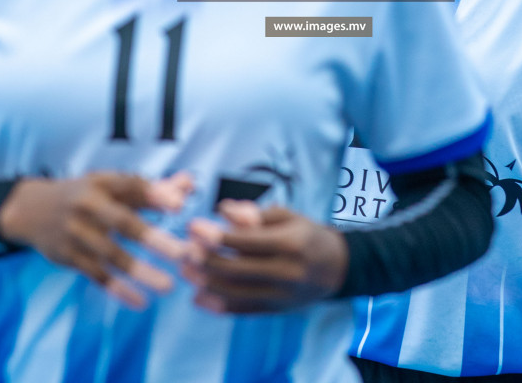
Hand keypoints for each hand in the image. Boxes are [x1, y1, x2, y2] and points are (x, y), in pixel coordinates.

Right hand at [0, 171, 193, 308]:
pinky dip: (118, 289)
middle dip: (153, 238)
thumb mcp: (110, 186)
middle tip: (184, 254)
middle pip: (123, 222)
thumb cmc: (85, 195)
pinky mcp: (67, 256)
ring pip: (111, 255)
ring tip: (168, 286)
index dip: (155, 195)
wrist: (31, 210)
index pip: (131, 186)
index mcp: (101, 183)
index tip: (181, 205)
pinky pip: (96, 275)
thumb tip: (189, 187)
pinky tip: (141, 301)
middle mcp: (87, 206)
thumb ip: (151, 189)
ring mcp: (75, 233)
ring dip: (140, 272)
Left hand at [182, 201, 348, 313]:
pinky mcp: (277, 310)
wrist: (338, 268)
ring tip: (185, 271)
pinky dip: (218, 306)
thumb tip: (222, 211)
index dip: (216, 235)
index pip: (246, 241)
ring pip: (236, 293)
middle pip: (237, 270)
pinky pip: (244, 311)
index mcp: (290, 243)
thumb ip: (255, 214)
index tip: (192, 226)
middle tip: (182, 251)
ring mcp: (282, 295)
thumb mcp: (287, 216)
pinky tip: (198, 297)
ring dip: (206, 284)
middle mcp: (286, 272)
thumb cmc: (308, 235)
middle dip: (205, 261)